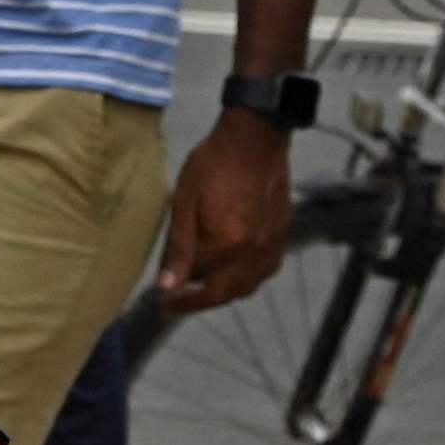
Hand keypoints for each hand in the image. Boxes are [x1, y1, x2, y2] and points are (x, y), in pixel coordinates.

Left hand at [149, 116, 300, 316]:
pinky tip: (230, 268)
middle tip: (177, 301)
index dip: (179, 299)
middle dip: (199, 301)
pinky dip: (244, 278)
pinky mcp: (282, 235)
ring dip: (223, 292)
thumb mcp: (184, 203)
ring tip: (200, 286)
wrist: (255, 139)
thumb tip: (167, 285)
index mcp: (228, 245)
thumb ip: (178, 248)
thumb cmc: (213, 165)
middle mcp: (254, 253)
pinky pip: (264, 270)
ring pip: (248, 286)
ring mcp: (272, 245)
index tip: (161, 305)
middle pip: (226, 293)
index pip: (200, 287)